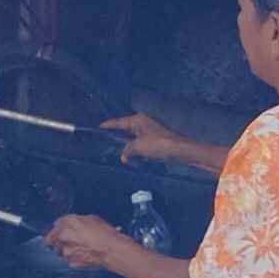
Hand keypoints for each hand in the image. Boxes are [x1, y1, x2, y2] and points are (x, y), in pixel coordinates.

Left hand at [46, 213, 128, 275]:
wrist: (112, 250)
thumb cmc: (105, 231)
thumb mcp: (90, 219)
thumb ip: (76, 223)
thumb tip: (71, 227)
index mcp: (67, 223)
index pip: (53, 230)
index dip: (55, 233)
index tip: (58, 236)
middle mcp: (63, 237)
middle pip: (52, 243)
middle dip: (58, 243)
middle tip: (69, 243)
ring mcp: (66, 252)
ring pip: (60, 253)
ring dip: (66, 252)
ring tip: (78, 251)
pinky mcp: (72, 264)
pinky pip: (70, 261)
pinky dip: (75, 259)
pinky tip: (84, 257)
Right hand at [104, 110, 219, 171]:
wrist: (178, 149)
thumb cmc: (157, 144)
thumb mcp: (138, 147)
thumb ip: (127, 150)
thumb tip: (123, 157)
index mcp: (137, 120)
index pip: (119, 122)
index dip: (109, 125)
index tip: (100, 126)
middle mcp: (143, 122)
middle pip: (127, 129)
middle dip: (119, 136)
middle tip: (108, 141)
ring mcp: (151, 129)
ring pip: (135, 137)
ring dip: (129, 145)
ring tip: (120, 152)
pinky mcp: (156, 138)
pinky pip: (142, 142)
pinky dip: (138, 149)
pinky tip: (136, 157)